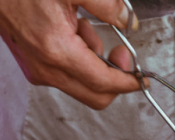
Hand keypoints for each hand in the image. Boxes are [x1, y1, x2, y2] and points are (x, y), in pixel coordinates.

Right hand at [0, 0, 141, 108]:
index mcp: (57, 51)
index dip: (128, 82)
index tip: (142, 77)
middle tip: (121, 52)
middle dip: (115, 79)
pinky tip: (74, 33)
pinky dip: (79, 61)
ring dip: (95, 65)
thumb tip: (129, 22)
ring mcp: (37, 72)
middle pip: (95, 96)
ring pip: (82, 86)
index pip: (104, 83)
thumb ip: (107, 6)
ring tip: (87, 28)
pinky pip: (66, 76)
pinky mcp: (32, 68)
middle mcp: (45, 69)